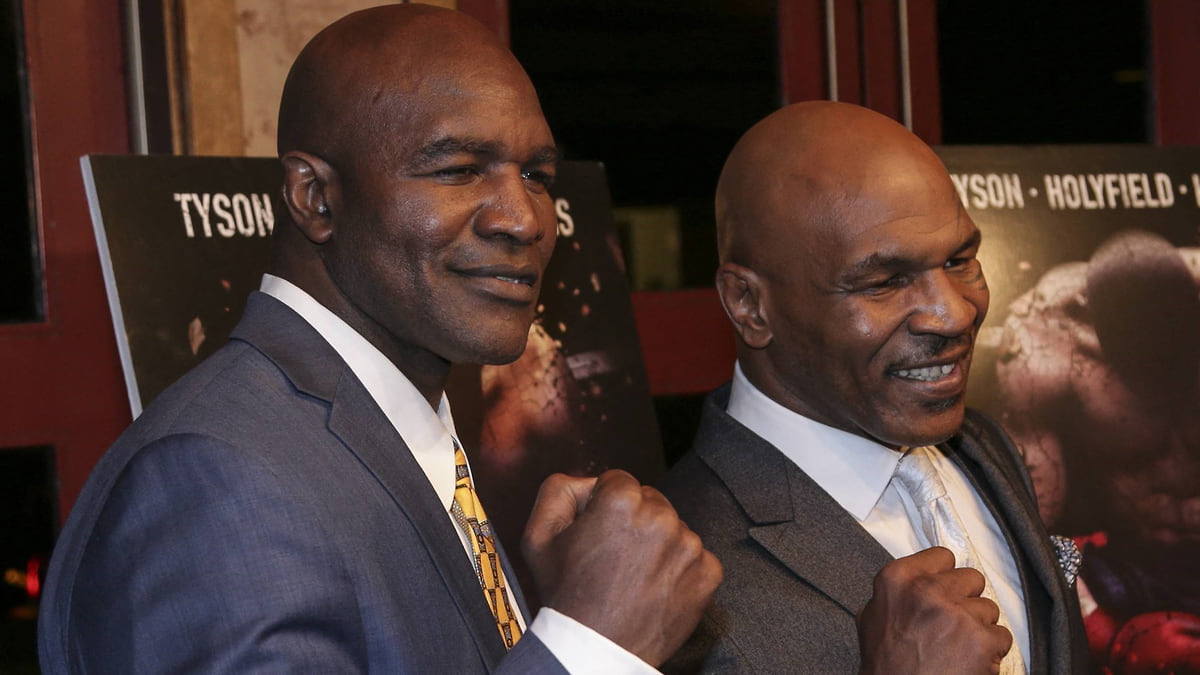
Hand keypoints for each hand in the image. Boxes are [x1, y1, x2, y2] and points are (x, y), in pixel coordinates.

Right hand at [522, 470, 722, 665]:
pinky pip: (696, 556)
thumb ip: (558, 490)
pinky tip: (654, 588)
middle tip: (613, 558)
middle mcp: (661, 516)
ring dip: (657, 544)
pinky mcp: (708, 573)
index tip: (597, 534)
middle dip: (633, 520)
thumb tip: (588, 481)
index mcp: (621, 501)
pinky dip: (679, 569)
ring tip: (632, 576)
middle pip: (649, 501)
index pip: (619, 481)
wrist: (596, 651)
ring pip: (673, 528)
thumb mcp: (538, 537)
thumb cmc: (566, 596)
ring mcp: (689, 546)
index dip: (603, 506)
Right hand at [857, 547, 1012, 674]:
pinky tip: (969, 660)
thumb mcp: (872, 619)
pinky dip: (991, 651)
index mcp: (898, 579)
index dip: (945, 578)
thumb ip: (895, 594)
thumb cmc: (886, 666)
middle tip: (951, 624)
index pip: (942, 557)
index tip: (944, 591)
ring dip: (978, 627)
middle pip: (971, 578)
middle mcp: (927, 590)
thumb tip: (912, 583)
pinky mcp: (982, 639)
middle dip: (966, 600)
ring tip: (957, 647)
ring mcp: (958, 613)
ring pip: (989, 608)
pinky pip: (1002, 635)